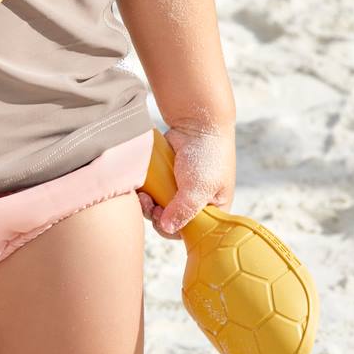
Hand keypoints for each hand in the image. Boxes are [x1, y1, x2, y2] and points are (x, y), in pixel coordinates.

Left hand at [137, 121, 235, 240]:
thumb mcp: (198, 187)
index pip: (191, 231)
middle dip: (156, 215)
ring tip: (143, 194)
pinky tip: (141, 187)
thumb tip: (167, 227)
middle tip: (148, 203)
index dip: (173, 228)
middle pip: (171, 221)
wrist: (197, 122)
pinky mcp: (167, 178)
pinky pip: (154, 192)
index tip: (161, 215)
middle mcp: (197, 202)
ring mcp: (180, 190)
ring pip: (159, 208)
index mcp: (213, 209)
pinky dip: (146, 192)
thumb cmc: (207, 155)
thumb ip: (184, 210)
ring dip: (148, 204)